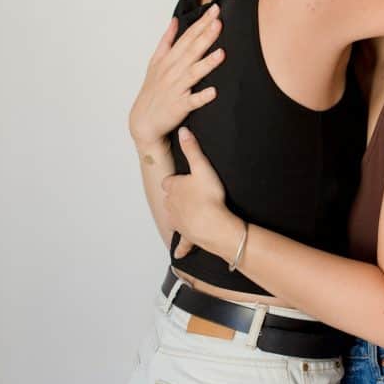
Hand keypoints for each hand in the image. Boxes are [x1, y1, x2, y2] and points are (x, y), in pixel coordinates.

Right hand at [129, 6, 225, 151]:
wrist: (143, 121)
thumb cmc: (153, 89)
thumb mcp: (155, 62)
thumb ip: (166, 40)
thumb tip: (175, 20)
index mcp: (168, 59)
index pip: (187, 37)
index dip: (201, 23)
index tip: (215, 10)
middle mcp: (172, 71)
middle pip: (191, 50)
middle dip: (205, 36)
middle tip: (218, 22)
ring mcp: (176, 89)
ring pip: (193, 74)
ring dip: (207, 63)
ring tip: (221, 53)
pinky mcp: (179, 106)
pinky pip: (192, 101)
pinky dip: (202, 97)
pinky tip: (213, 91)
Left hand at [162, 127, 243, 259]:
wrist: (213, 225)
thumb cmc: (208, 196)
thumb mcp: (202, 167)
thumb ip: (192, 149)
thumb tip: (183, 130)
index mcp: (173, 188)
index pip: (170, 182)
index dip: (177, 180)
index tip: (186, 179)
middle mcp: (171, 205)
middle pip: (171, 199)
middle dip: (178, 198)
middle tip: (191, 195)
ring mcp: (178, 221)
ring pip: (175, 217)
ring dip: (180, 216)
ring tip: (192, 214)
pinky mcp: (186, 235)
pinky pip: (183, 242)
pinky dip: (181, 246)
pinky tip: (179, 253)